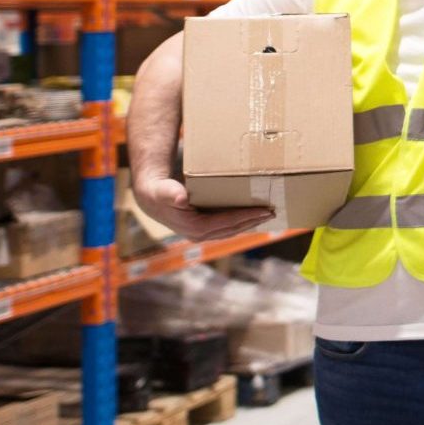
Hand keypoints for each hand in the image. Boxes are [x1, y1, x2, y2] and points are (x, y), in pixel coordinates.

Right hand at [133, 175, 278, 241]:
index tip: (263, 210)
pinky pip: (227, 227)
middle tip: (273, 211)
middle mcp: (199, 234)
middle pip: (232, 229)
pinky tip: (252, 215)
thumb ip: (171, 193)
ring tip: (267, 214)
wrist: (151, 197)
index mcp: (193, 227)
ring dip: (249, 223)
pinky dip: (241, 222)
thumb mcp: (163, 190)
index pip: (225, 224)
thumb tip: (181, 198)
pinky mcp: (204, 229)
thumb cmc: (159, 191)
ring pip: (231, 230)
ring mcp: (202, 233)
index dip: (245, 217)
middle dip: (253, 221)